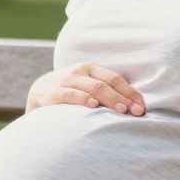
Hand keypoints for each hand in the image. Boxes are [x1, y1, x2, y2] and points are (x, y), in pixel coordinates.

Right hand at [26, 61, 144, 115]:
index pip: (115, 78)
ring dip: (109, 99)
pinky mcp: (52, 92)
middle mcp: (78, 71)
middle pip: (106, 84)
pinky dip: (82, 99)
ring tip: (122, 110)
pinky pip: (69, 94)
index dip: (130, 92)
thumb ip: (104, 89)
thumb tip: (133, 102)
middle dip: (123, 98)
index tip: (142, 106)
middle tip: (136, 112)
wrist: (38, 92)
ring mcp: (65, 80)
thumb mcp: (86, 84)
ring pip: (91, 88)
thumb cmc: (70, 91)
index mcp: (90, 68)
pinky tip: (93, 106)